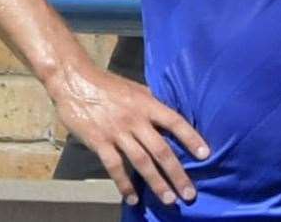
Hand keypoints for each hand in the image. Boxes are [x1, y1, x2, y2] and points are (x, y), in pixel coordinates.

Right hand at [46, 64, 209, 206]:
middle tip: (189, 193)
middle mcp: (135, 119)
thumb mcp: (135, 88)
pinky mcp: (99, 141)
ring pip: (141, 161)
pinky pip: (114, 166)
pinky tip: (132, 197)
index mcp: (147, 103)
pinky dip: (124, 183)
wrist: (75, 81)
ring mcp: (117, 131)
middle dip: (177, 173)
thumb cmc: (107, 84)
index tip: (206, 154)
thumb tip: (167, 117)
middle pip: (161, 149)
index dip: (191, 137)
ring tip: (169, 199)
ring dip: (156, 182)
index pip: (175, 121)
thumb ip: (151, 103)